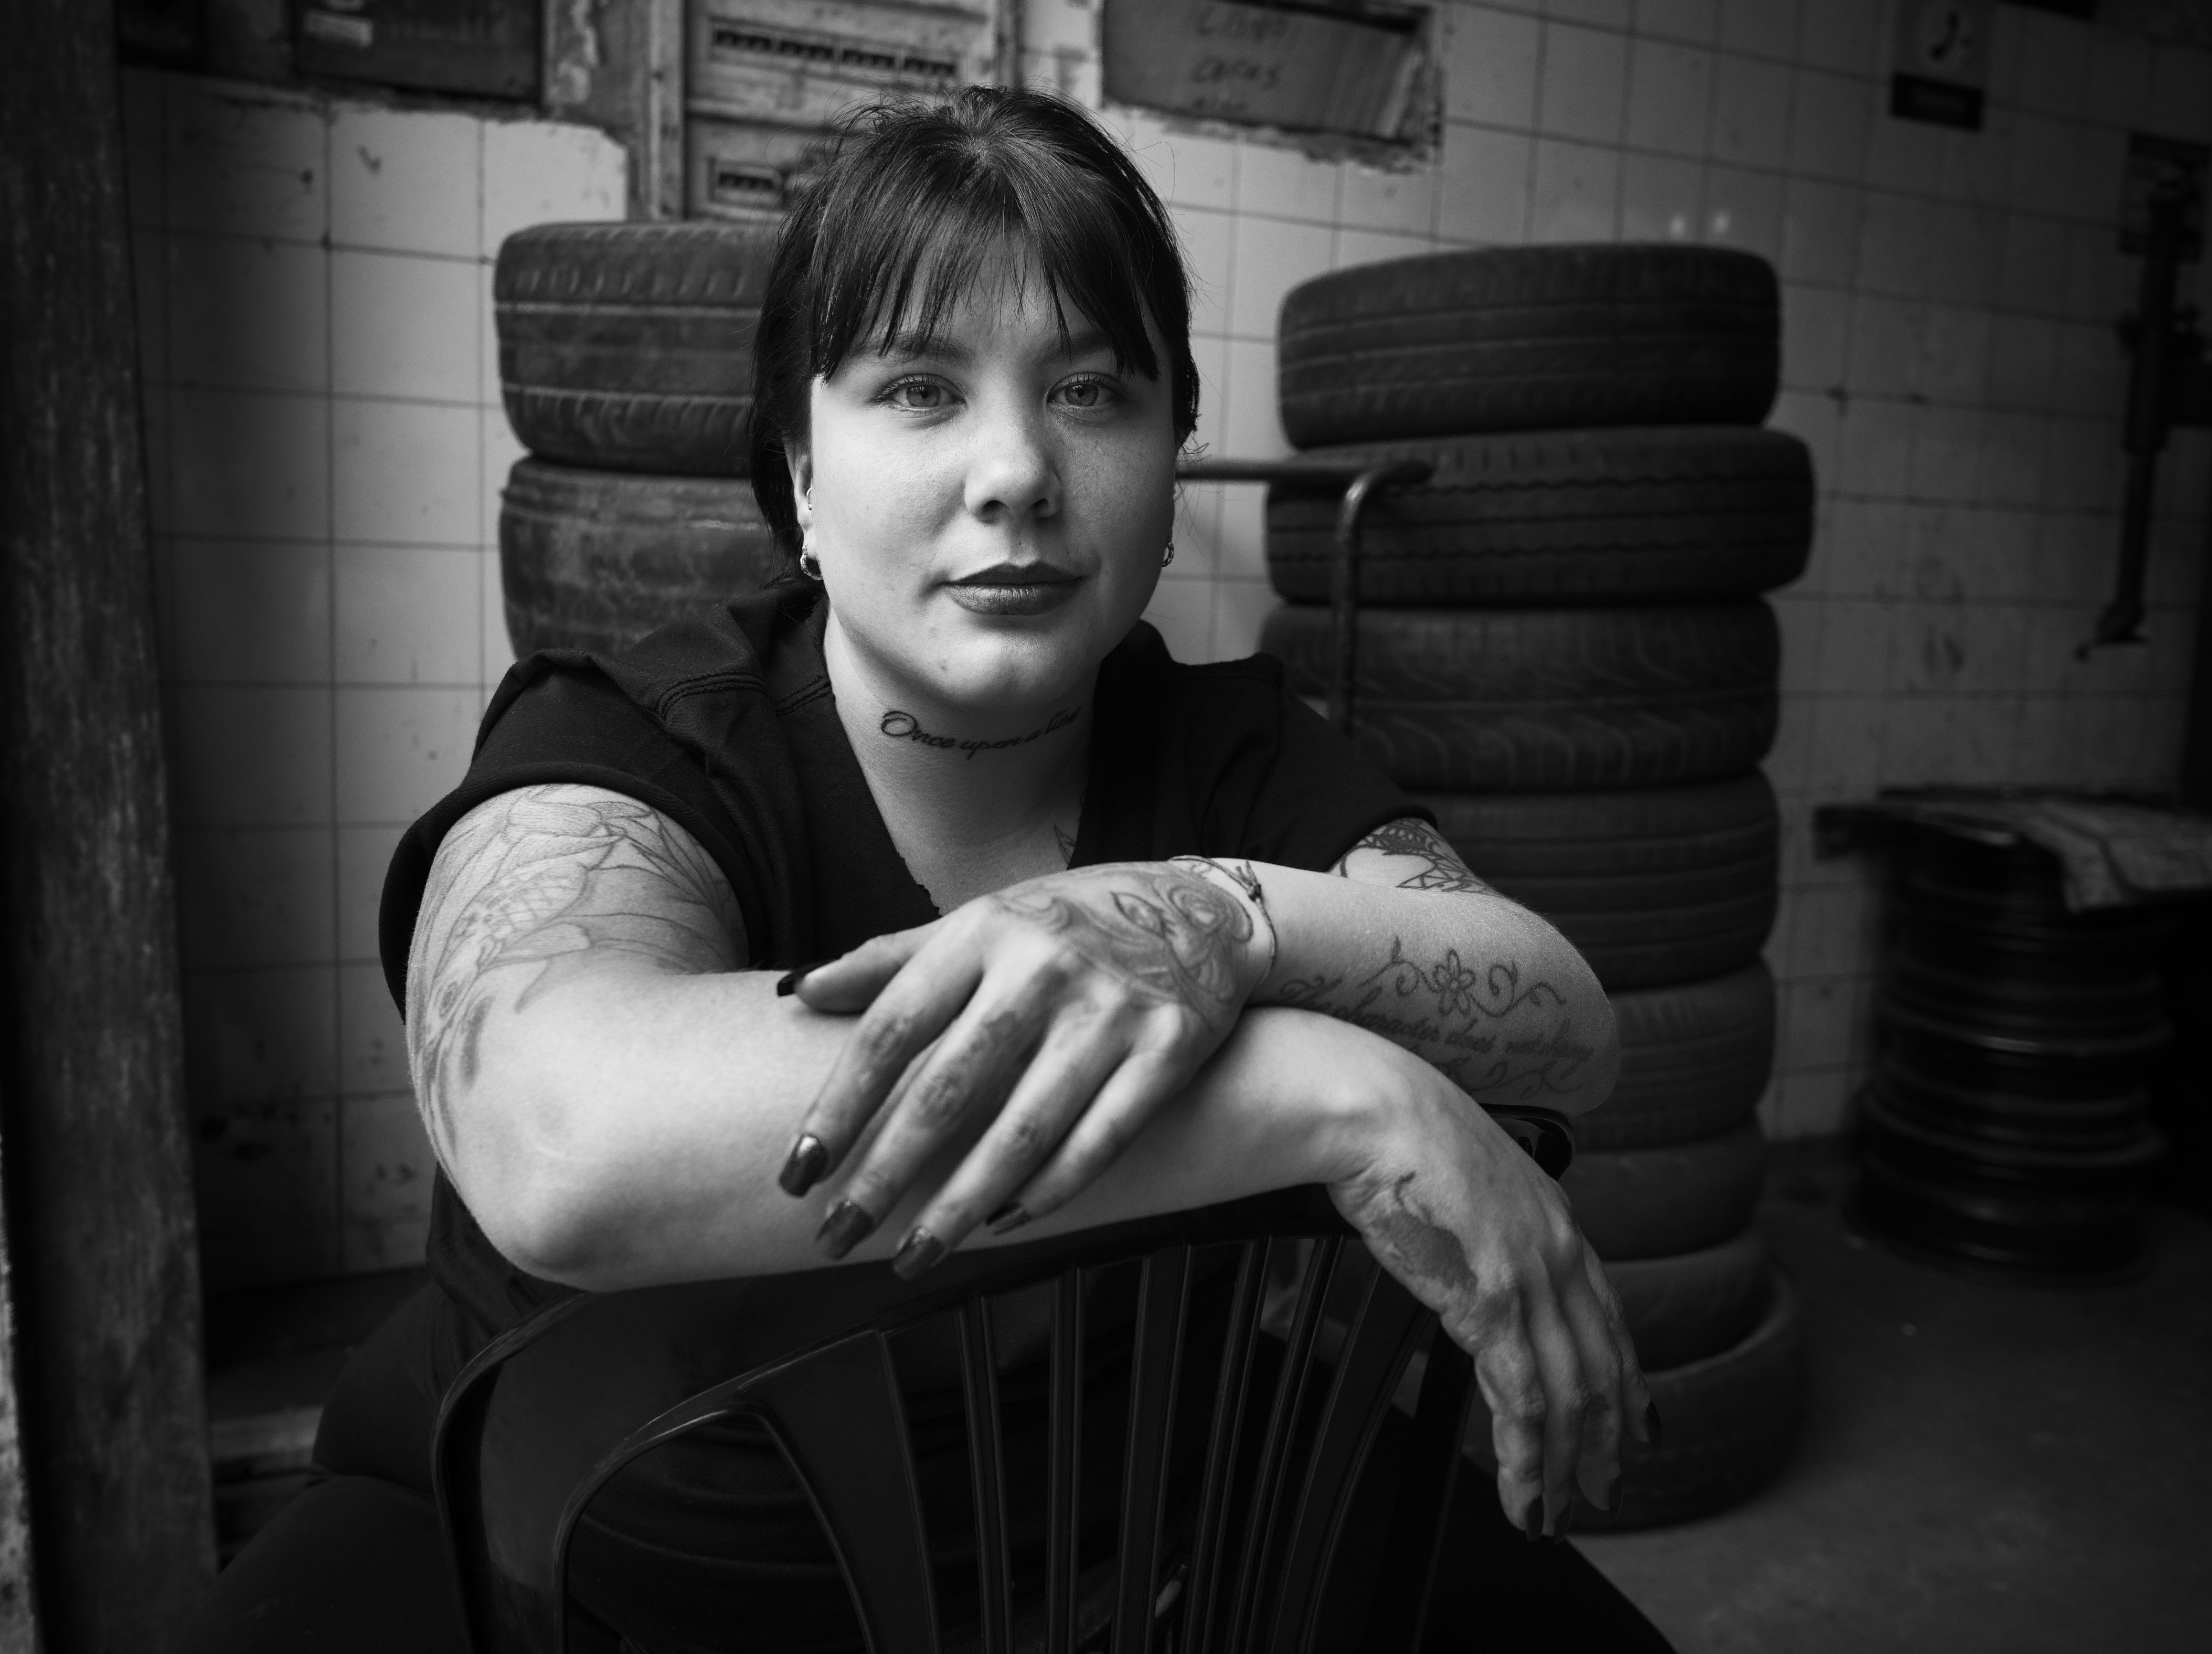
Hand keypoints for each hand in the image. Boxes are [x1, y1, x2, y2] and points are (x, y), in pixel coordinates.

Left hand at [778, 859, 1274, 1271]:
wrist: (1202, 909)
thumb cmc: (1068, 922)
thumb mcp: (981, 920)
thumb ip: (890, 958)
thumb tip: (797, 991)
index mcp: (985, 931)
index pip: (893, 1028)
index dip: (840, 1105)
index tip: (796, 1170)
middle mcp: (1045, 969)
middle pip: (949, 1090)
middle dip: (885, 1174)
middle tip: (835, 1236)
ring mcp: (1112, 1012)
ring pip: (1023, 1132)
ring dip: (960, 1206)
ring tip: (911, 1257)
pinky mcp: (1170, 1050)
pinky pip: (1100, 1141)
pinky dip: (1048, 1192)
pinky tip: (1002, 1226)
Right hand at [1327, 1054, 1652, 1535]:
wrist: (1376, 1109)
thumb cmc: (1396, 1128)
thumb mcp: (1460, 1172)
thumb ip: (1479, 1216)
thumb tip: (1462, 1244)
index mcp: (1553, 1217)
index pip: (1608, 1313)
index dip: (1627, 1375)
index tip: (1640, 1420)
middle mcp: (1558, 1250)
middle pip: (1599, 1365)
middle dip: (1605, 1437)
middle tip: (1603, 1489)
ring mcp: (1531, 1278)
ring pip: (1569, 1394)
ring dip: (1565, 1464)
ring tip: (1556, 1512)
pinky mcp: (1493, 1303)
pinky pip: (1522, 1400)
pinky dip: (1527, 1458)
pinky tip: (1523, 1493)